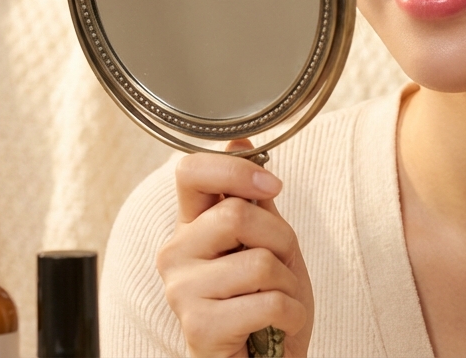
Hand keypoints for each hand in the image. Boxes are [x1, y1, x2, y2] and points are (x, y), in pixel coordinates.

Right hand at [157, 140, 313, 357]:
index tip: (271, 186)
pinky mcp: (198, 326)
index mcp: (190, 226)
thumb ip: (252, 197)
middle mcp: (175, 253)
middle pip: (238, 214)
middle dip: (281, 241)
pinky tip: (275, 326)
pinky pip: (267, 301)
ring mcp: (181, 290)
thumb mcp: (267, 241)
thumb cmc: (262, 305)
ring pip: (259, 261)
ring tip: (276, 302)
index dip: (235, 169)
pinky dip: (290, 315)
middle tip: (279, 269)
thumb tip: (240, 139)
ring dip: (288, 285)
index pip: (190, 171)